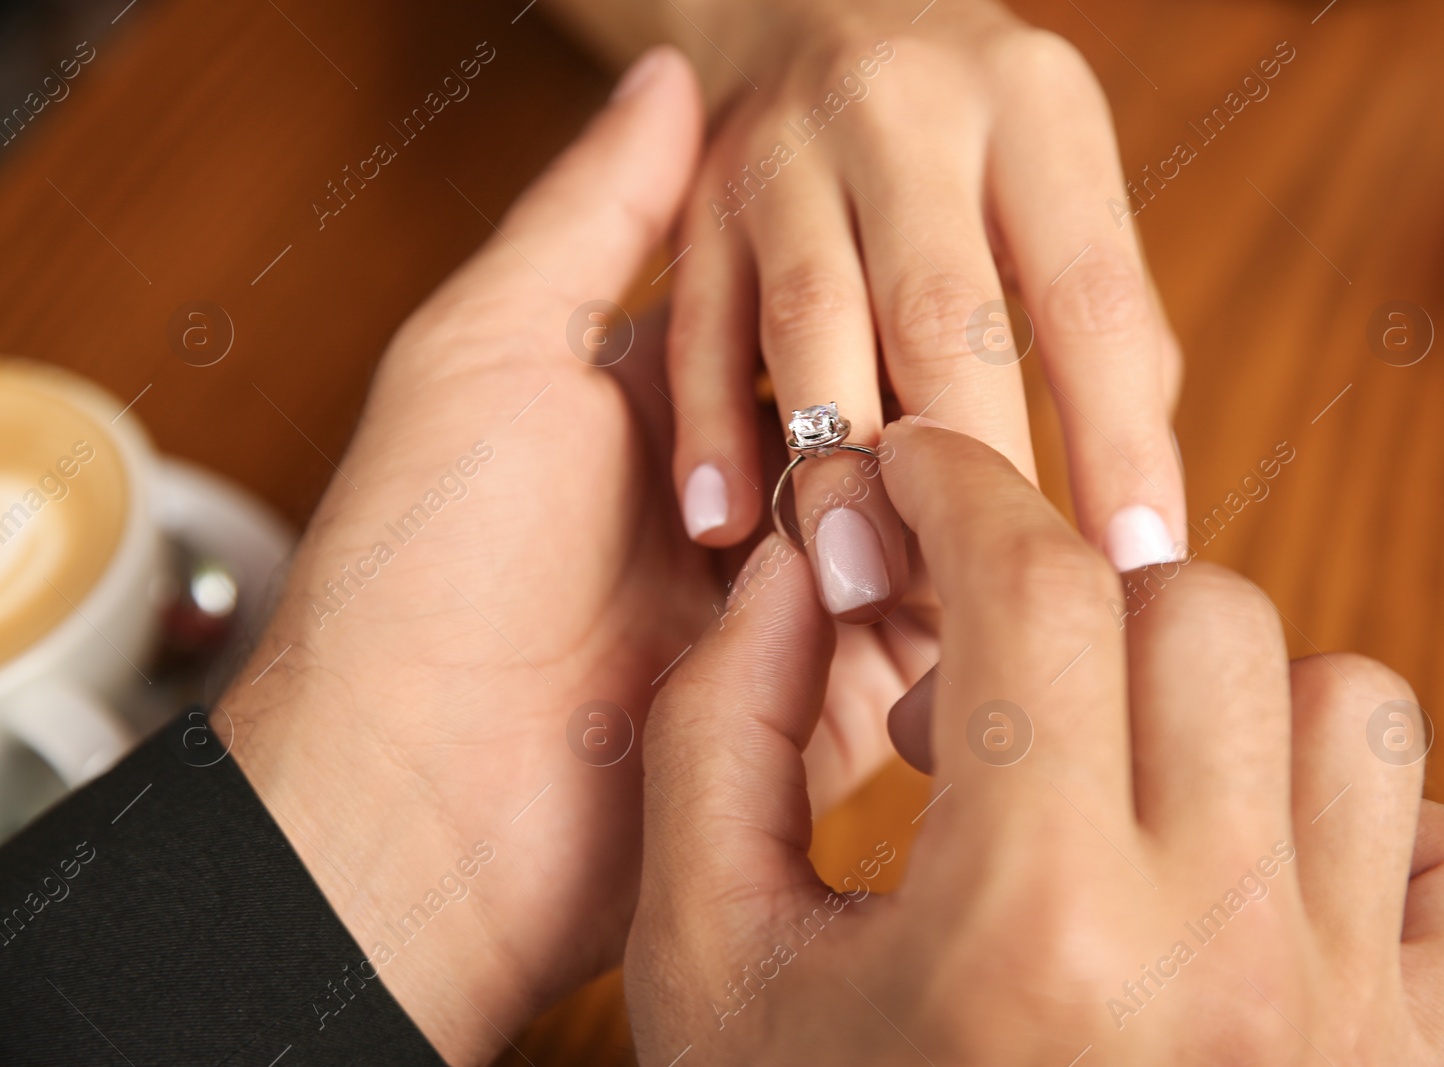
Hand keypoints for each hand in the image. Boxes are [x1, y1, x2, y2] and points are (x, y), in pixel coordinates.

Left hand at [211, 50, 885, 1064]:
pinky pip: (924, 646)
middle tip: (956, 369)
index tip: (931, 245)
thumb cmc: (423, 564)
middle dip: (916, 398)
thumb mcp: (488, 350)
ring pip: (918, 527)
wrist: (412, 796)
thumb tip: (674, 80)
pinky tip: (970, 556)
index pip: (805, 322)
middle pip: (874, 425)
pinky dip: (950, 601)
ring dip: (936, 496)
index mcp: (660, 414)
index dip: (865, 288)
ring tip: (965, 461)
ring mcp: (782, 612)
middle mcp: (730, 509)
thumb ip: (592, 218)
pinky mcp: (824, 712)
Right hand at [626, 421, 1443, 1064]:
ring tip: (1106, 783)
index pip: (1036, 593)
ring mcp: (1346, 1022)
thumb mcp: (705, 960)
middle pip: (1200, 612)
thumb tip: (791, 566)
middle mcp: (1224, 967)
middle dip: (1064, 604)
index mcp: (1030, 935)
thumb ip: (719, 738)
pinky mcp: (1413, 1065)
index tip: (913, 479)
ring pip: (1349, 704)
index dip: (960, 490)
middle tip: (973, 704)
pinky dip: (1369, 823)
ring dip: (1210, 696)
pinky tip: (1244, 864)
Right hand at [660, 0, 1185, 619]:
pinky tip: (726, 520)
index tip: (1139, 565)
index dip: (1119, 439)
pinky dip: (707, 427)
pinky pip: (695, 323)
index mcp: (1035, 110)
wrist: (814, 0)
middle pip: (942, 313)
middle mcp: (908, 112)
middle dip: (965, 473)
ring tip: (861, 587)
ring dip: (835, 466)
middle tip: (985, 615)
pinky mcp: (699, 193)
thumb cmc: (966, 136)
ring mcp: (788, 149)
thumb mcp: (1055, 183)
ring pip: (811, 323)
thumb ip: (1098, 328)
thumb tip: (1123, 516)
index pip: (1091, 294)